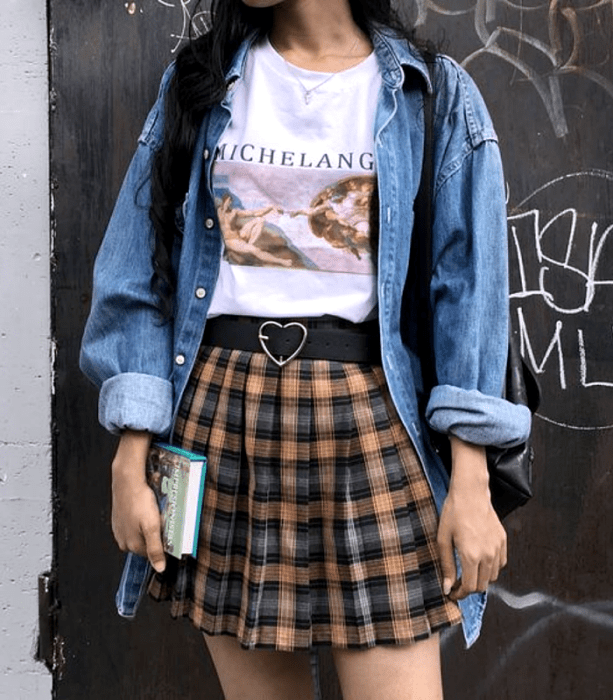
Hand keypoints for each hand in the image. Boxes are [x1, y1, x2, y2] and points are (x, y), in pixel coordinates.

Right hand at [111, 430, 165, 572]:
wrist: (127, 481)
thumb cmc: (140, 501)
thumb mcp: (152, 526)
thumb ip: (156, 549)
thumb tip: (160, 569)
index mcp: (132, 546)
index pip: (153, 554)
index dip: (163, 543)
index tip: (168, 530)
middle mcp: (123, 541)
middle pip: (146, 544)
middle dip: (155, 533)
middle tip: (161, 519)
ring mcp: (119, 530)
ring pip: (140, 533)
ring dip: (148, 525)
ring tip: (153, 512)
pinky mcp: (117, 520)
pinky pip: (133, 524)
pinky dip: (139, 519)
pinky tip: (144, 508)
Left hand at [437, 436, 506, 600]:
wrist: (470, 493)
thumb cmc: (453, 513)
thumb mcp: (443, 539)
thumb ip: (446, 565)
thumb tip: (447, 587)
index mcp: (471, 555)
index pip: (469, 587)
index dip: (459, 594)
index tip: (452, 593)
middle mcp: (488, 555)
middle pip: (482, 585)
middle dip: (468, 588)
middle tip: (456, 584)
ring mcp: (498, 548)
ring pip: (493, 577)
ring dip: (480, 578)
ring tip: (467, 571)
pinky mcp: (503, 541)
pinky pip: (501, 564)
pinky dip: (491, 568)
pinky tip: (479, 560)